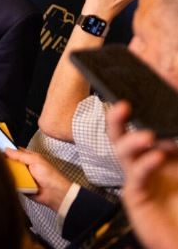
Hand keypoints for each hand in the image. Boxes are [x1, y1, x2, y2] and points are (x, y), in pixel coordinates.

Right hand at [5, 148, 71, 210]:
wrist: (55, 194)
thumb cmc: (51, 176)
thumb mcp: (34, 160)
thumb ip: (20, 155)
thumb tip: (7, 150)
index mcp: (30, 158)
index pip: (15, 152)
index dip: (7, 151)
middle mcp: (26, 167)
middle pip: (11, 162)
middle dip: (6, 163)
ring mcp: (24, 177)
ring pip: (11, 173)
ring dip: (8, 173)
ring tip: (3, 172)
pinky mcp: (22, 186)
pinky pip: (13, 183)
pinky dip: (10, 182)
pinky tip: (8, 181)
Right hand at [107, 101, 177, 248]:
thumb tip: (173, 132)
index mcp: (160, 152)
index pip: (141, 124)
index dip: (138, 110)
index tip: (139, 93)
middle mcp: (145, 162)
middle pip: (122, 134)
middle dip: (117, 118)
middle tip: (122, 105)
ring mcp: (138, 179)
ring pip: (122, 153)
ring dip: (131, 141)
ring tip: (146, 136)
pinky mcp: (136, 196)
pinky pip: (136, 176)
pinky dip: (146, 165)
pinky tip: (157, 157)